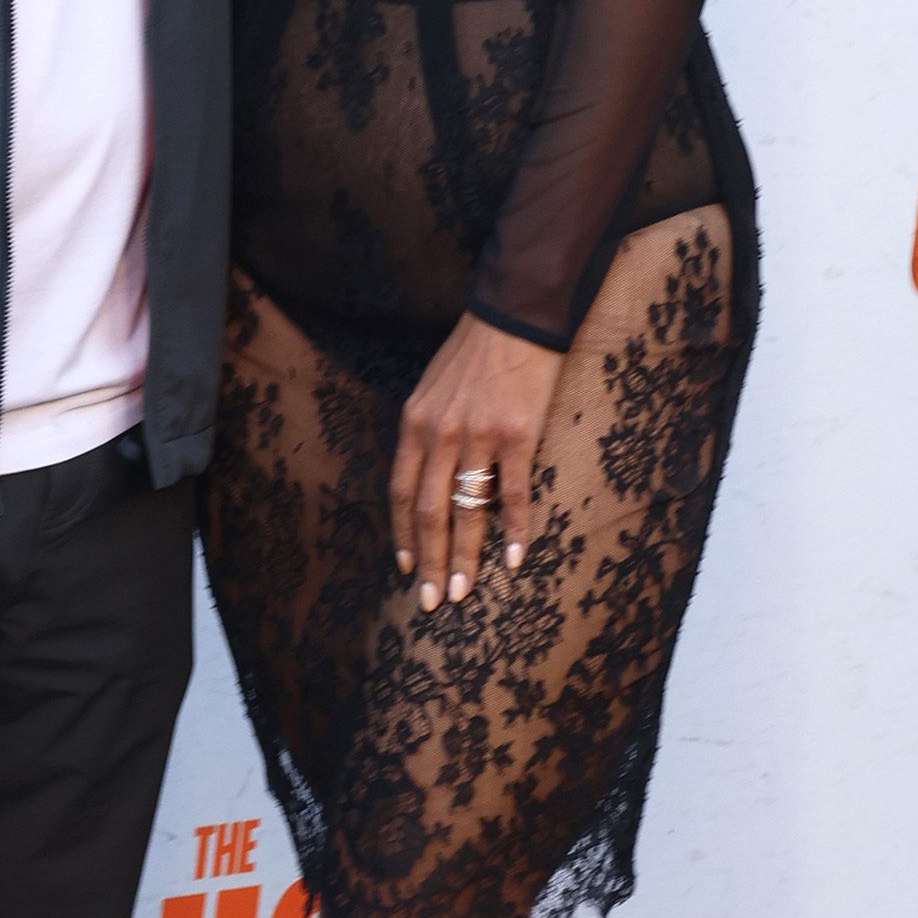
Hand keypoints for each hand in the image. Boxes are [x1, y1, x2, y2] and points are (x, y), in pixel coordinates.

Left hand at [389, 317, 563, 612]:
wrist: (516, 316)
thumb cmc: (475, 351)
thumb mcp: (432, 388)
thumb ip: (426, 431)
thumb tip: (426, 475)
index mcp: (415, 423)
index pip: (400, 492)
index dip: (402, 536)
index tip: (407, 568)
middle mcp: (440, 434)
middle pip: (428, 512)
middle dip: (430, 562)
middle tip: (433, 601)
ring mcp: (478, 436)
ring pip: (466, 510)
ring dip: (465, 558)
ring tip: (464, 592)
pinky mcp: (517, 435)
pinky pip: (514, 494)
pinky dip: (514, 531)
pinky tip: (514, 559)